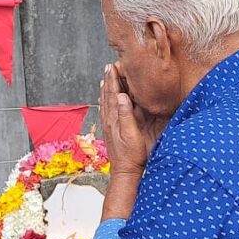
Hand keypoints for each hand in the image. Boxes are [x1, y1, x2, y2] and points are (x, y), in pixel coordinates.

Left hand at [99, 62, 149, 177]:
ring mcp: (109, 125)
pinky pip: (106, 111)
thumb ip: (126, 114)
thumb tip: (123, 96)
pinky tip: (106, 100)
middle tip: (109, 67)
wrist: (125, 171)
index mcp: (115, 118)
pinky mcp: (110, 130)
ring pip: (106, 102)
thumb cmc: (132, 155)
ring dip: (106, 89)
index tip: (113, 66)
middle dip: (109, 80)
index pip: (114, 94)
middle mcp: (109, 120)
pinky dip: (105, 101)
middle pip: (108, 95)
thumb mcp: (132, 134)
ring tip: (106, 78)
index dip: (114, 80)